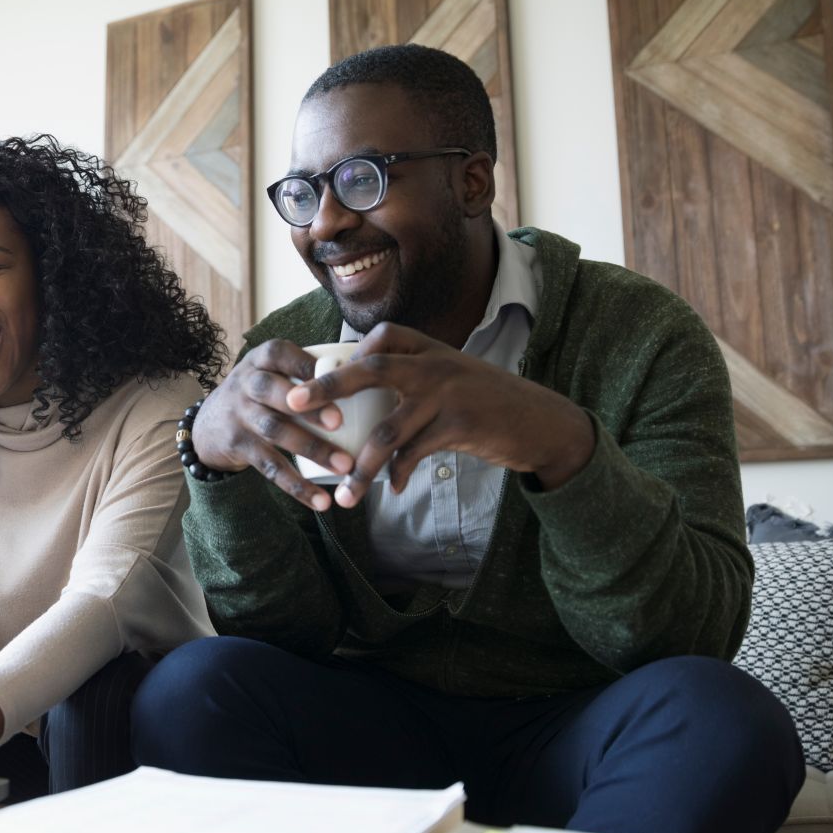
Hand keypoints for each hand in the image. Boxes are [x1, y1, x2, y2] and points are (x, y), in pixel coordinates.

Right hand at [192, 339, 358, 510]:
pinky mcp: (238, 446)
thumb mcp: (273, 371)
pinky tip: (321, 501)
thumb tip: (369, 379)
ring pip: (275, 431)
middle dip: (308, 407)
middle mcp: (246, 383)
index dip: (306, 365)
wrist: (208, 425)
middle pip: (274, 392)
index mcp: (261, 359)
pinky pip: (269, 467)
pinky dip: (297, 486)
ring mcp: (239, 415)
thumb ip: (307, 372)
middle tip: (340, 422)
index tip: (339, 376)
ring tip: (344, 466)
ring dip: (312, 449)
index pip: (281, 354)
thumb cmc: (261, 394)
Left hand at [284, 322, 594, 507]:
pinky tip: (392, 489)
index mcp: (430, 348)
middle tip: (292, 405)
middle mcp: (435, 365)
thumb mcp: (453, 375)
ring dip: (361, 467)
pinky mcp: (458, 426)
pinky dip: (398, 475)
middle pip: (371, 370)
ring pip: (387, 430)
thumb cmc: (489, 400)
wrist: (541, 422)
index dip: (348, 355)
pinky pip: (414, 454)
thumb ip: (415, 377)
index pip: (380, 337)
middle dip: (327, 388)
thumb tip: (365, 393)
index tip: (322, 377)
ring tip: (345, 495)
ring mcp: (446, 395)